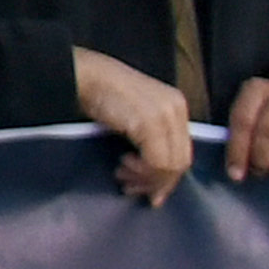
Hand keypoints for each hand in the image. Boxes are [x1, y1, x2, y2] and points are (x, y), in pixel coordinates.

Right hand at [69, 47, 194, 201]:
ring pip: (170, 164)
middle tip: (134, 190)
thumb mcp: (136, 113)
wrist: (85, 74)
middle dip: (158, 182)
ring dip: (147, 178)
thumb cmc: (103, 92)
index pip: (183, 151)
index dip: (168, 177)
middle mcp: (177, 109)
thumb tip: (156, 173)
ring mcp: (165, 115)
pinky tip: (122, 164)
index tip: (152, 193)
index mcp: (177, 105)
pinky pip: (156, 161)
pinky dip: (141, 171)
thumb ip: (152, 135)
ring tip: (124, 176)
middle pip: (181, 161)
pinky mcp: (151, 122)